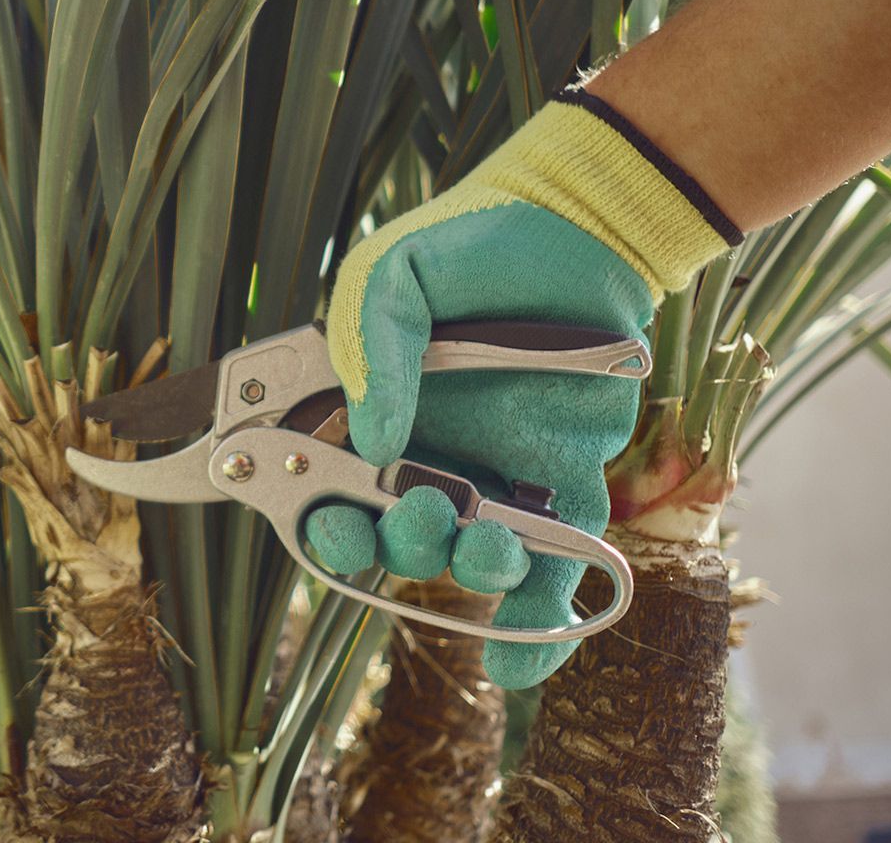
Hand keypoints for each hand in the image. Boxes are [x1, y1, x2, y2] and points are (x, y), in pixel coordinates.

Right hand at [306, 91, 738, 687]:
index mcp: (364, 415)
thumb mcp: (391, 278)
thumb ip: (372, 352)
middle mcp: (421, 457)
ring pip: (464, 559)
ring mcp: (492, 474)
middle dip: (394, 546)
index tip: (324, 518)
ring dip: (468, 567)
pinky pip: (551, 569)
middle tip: (417, 508)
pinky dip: (537, 628)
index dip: (314, 520)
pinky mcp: (564, 481)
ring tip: (487, 541)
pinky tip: (519, 662)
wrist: (577, 228)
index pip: (320, 489)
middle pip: (387, 541)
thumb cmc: (467, 247)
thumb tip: (374, 442)